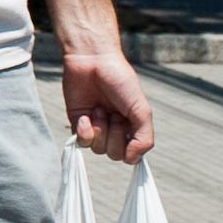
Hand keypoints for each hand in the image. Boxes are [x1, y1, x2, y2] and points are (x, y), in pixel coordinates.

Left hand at [63, 45, 155, 162]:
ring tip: (100, 108)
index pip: (132, 155)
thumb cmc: (120, 82)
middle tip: (113, 112)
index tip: (129, 126)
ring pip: (98, 150)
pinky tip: (87, 115)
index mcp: (132, 128)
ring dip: (100, 129)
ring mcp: (96, 127)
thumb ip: (144, 138)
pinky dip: (85, 131)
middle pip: (114, 154)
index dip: (130, 146)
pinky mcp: (78, 123)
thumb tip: (133, 161)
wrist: (92, 61)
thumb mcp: (142, 110)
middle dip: (114, 135)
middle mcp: (115, 130)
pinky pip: (81, 143)